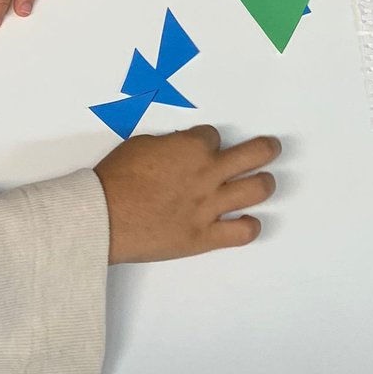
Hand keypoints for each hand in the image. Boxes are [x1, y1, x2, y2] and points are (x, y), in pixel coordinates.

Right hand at [94, 125, 279, 264]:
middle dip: (266, 149)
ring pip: (257, 189)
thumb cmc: (115, 179)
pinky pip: (242, 232)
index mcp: (192, 147)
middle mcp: (208, 173)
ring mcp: (210, 205)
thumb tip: (179, 150)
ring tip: (263, 182)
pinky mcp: (205, 236)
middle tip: (270, 148)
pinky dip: (249, 226)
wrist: (101, 217)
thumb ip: (169, 146)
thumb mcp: (141, 145)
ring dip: (264, 183)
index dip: (207, 143)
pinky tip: (246, 222)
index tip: (201, 150)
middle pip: (254, 154)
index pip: (213, 137)